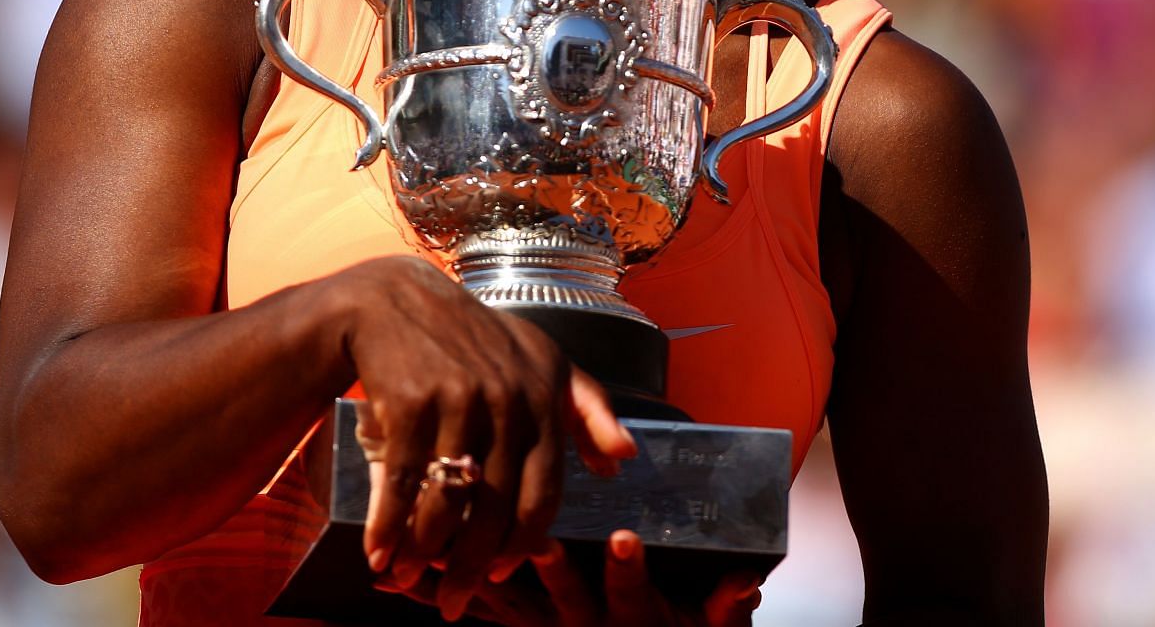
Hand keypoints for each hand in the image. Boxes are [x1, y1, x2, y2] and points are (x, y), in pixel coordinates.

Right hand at [333, 257, 636, 618]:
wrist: (398, 299)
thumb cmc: (476, 338)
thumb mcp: (543, 360)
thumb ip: (588, 409)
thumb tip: (623, 460)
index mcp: (545, 398)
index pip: (542, 495)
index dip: (521, 546)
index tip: (501, 576)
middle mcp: (509, 400)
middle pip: (494, 510)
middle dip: (472, 568)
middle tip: (454, 603)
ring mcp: (460, 399)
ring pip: (447, 502)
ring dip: (425, 553)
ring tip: (410, 578)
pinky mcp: (411, 400)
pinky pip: (403, 482)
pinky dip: (388, 526)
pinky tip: (379, 554)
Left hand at [457, 532, 762, 625]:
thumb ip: (726, 606)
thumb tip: (747, 580)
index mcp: (633, 616)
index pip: (633, 591)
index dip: (628, 568)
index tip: (626, 537)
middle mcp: (586, 625)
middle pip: (567, 599)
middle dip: (554, 571)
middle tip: (541, 539)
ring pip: (513, 603)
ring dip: (484, 580)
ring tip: (467, 556)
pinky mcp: (518, 625)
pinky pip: (478, 610)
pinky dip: (442, 593)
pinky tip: (407, 578)